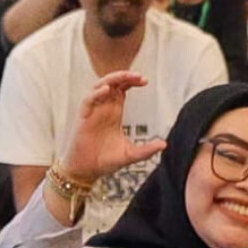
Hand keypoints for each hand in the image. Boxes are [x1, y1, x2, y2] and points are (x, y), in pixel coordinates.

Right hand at [55, 68, 165, 191]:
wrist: (86, 172)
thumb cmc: (105, 161)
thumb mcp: (130, 155)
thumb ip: (146, 150)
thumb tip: (164, 144)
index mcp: (114, 113)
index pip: (122, 89)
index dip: (132, 82)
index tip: (145, 81)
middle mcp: (103, 109)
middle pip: (112, 83)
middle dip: (125, 76)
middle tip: (139, 76)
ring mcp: (92, 112)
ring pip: (99, 86)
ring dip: (111, 79)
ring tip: (125, 76)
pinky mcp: (83, 119)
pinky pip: (88, 100)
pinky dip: (96, 93)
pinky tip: (107, 90)